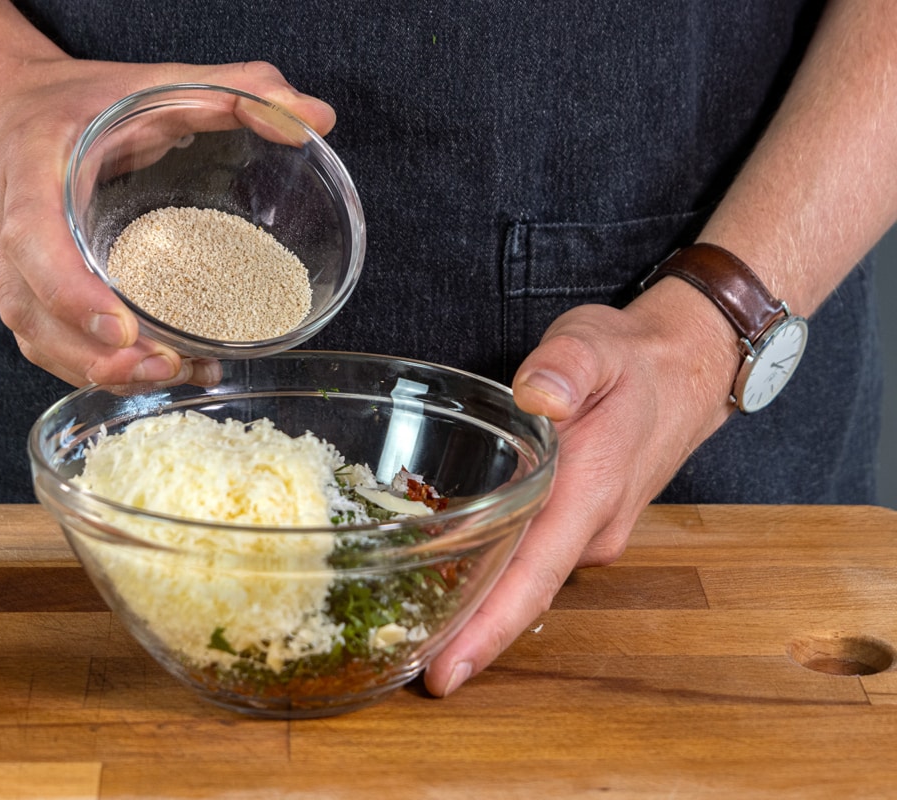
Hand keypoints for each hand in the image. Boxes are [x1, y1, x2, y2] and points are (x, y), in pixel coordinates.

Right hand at [0, 57, 335, 388]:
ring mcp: (15, 274)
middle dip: (100, 354)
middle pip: (38, 315)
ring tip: (176, 373)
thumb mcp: (147, 81)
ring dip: (106, 371)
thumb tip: (313, 118)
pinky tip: (164, 371)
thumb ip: (232, 89)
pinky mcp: (31, 298)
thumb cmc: (70, 103)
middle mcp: (10, 234)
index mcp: (28, 176)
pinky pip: (56, 349)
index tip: (122, 326)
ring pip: (44, 343)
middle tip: (168, 364)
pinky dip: (104, 369)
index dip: (71, 292)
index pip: (32, 242)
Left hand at [422, 278, 737, 695]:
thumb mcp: (595, 343)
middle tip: (409, 672)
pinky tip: (456, 584)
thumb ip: (565, 366)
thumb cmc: (632, 360)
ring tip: (419, 636)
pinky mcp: (583, 526)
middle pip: (524, 596)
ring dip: (482, 613)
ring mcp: (591, 533)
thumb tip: (539, 395)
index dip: (489, 628)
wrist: (687, 370)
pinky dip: (498, 580)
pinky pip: (536, 561)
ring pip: (529, 582)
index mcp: (590, 489)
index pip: (534, 575)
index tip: (447, 672)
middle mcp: (592, 527)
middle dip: (471, 639)